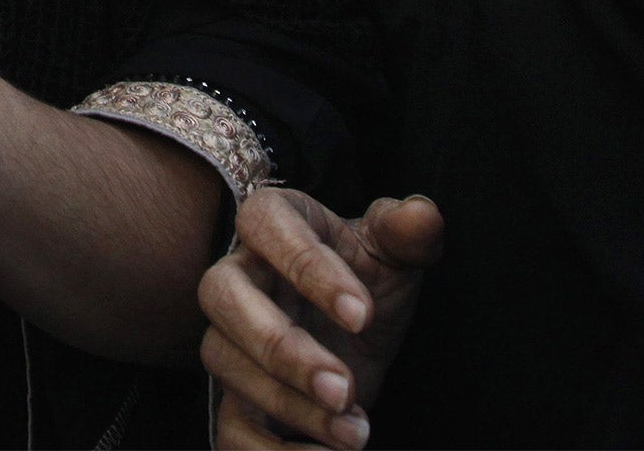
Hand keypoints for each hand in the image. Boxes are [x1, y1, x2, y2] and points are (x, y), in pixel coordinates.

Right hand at [200, 189, 442, 449]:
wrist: (355, 336)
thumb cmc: (367, 280)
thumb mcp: (394, 254)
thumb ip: (406, 233)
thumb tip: (422, 215)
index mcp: (273, 223)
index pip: (265, 222)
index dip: (306, 266)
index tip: (363, 314)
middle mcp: (237, 275)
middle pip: (221, 296)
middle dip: (282, 348)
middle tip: (345, 387)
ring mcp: (228, 338)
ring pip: (224, 363)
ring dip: (289, 405)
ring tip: (355, 431)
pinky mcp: (233, 397)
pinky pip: (228, 429)